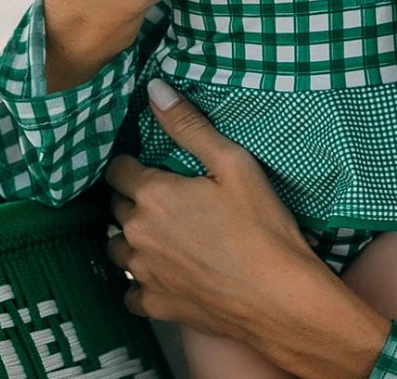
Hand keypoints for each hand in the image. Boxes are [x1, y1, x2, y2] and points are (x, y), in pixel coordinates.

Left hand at [106, 81, 388, 378]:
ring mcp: (145, 274)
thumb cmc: (261, 226)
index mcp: (153, 195)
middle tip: (162, 194)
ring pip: (117, 247)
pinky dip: (140, 279)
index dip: (132, 163)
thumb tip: (154, 89)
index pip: (118, 170)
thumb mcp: (232, 163)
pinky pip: (131, 290)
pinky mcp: (157, 306)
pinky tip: (162, 270)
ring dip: (131, 236)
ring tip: (159, 230)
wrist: (280, 298)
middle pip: (116, 207)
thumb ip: (188, 125)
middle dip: (133, 196)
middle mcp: (138, 234)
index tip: (149, 163)